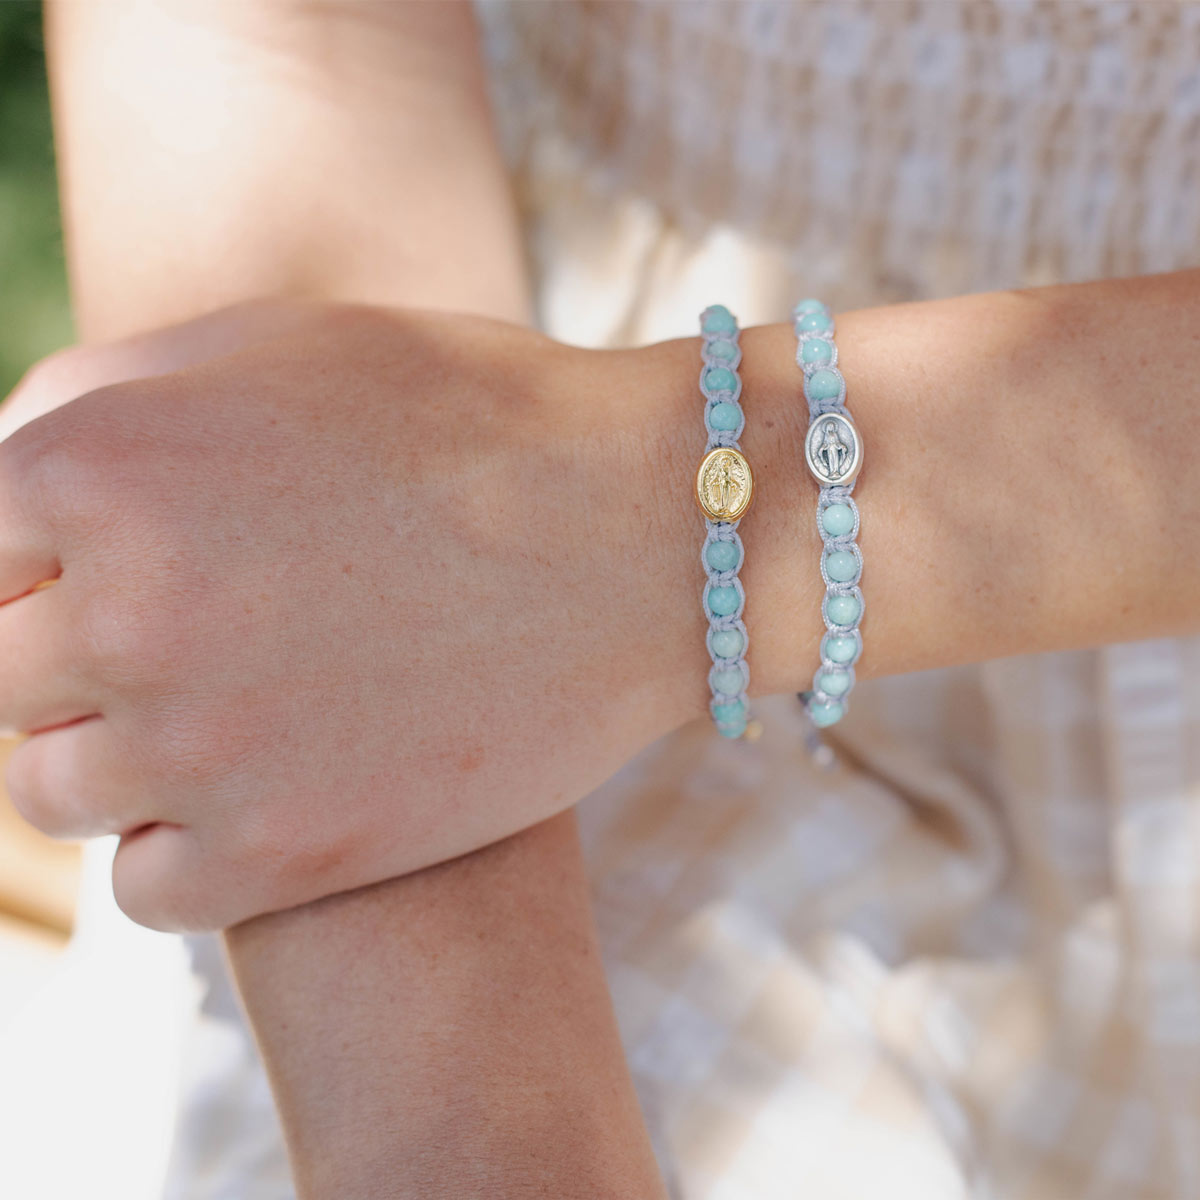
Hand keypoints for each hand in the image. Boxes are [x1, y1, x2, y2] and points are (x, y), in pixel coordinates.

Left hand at [0, 300, 697, 930]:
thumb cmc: (467, 421)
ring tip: (222, 710)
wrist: (642, 533)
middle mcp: (124, 612)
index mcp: (96, 467)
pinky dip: (177, 846)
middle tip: (184, 635)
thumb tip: (1, 480)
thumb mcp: (272, 350)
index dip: (37, 561)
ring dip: (116, 753)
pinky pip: (142, 888)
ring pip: (52, 790)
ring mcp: (201, 750)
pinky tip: (257, 789)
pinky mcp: (284, 856)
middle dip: (68, 655)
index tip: (108, 572)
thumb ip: (96, 400)